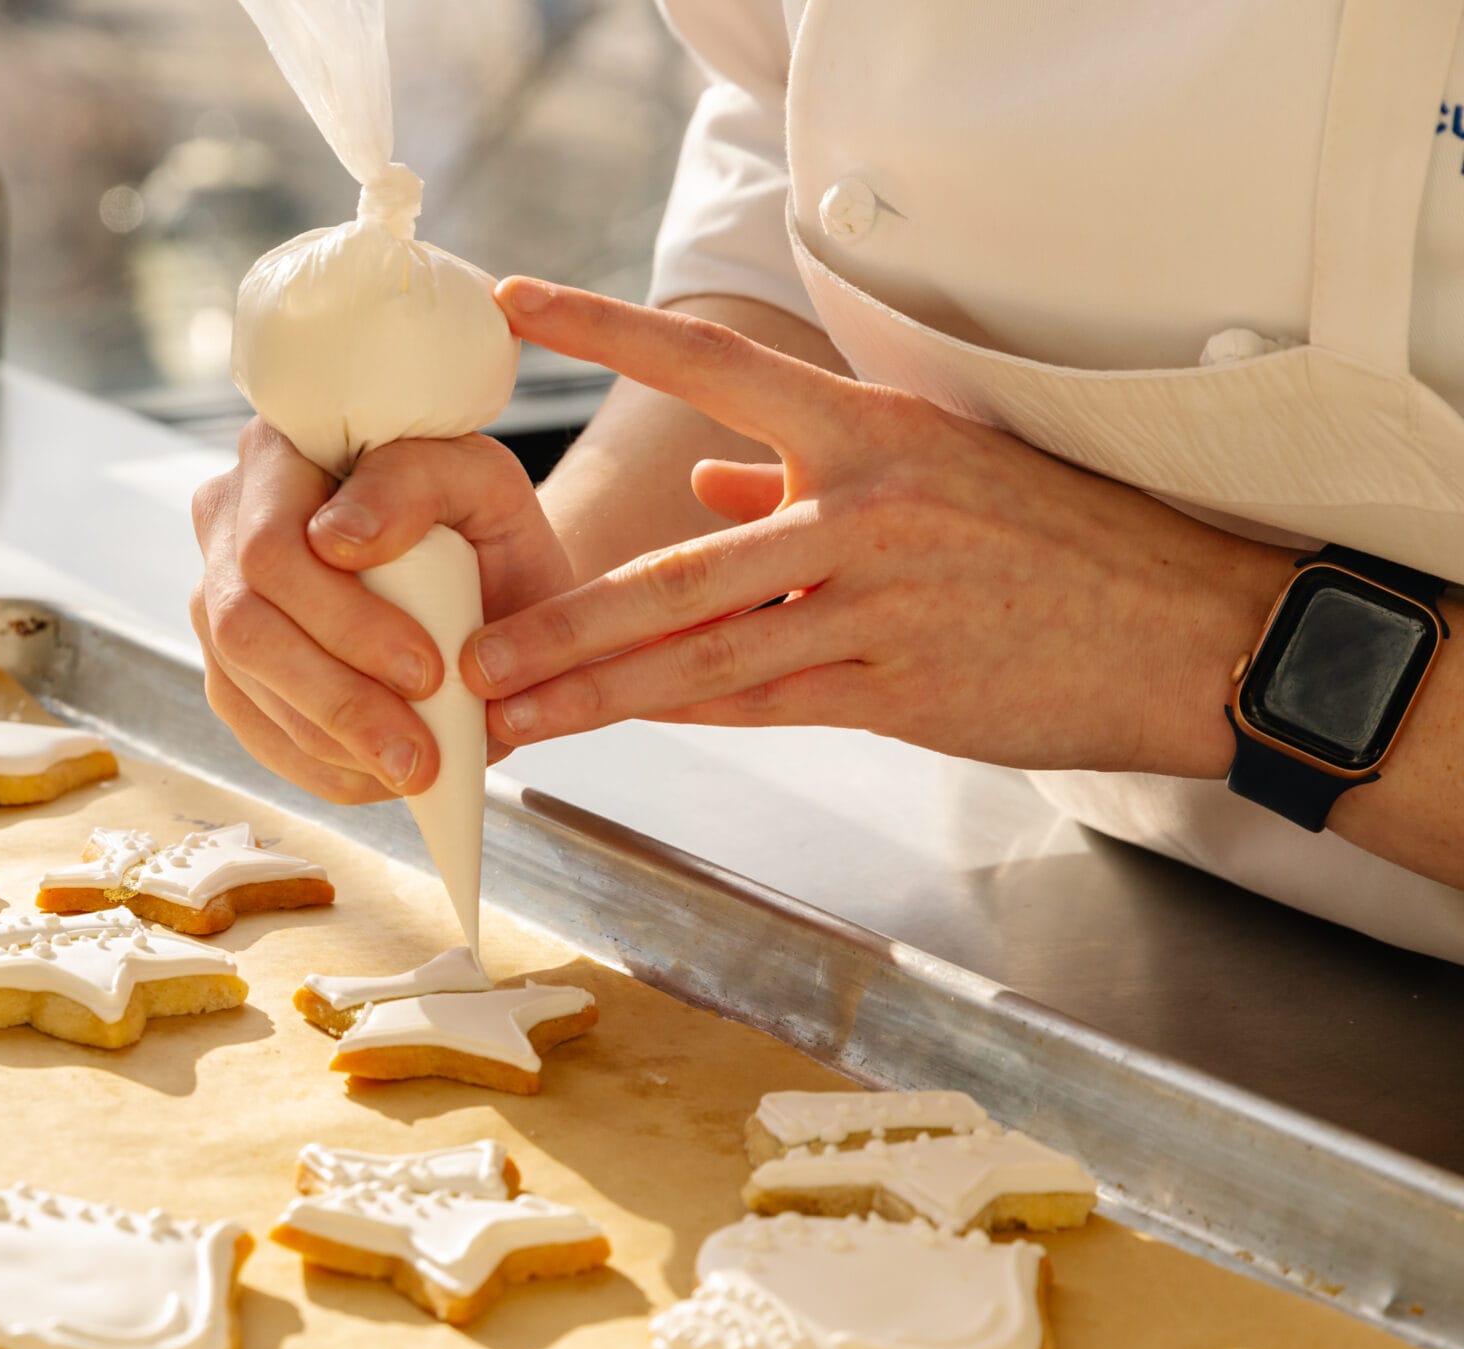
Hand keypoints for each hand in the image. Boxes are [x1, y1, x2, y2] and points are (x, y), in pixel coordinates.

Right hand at [191, 419, 575, 803]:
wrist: (484, 570)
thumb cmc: (478, 518)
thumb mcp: (478, 479)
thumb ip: (413, 485)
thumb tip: (335, 539)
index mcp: (278, 457)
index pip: (272, 547)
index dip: (341, 621)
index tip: (427, 669)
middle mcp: (228, 523)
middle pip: (244, 627)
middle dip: (336, 701)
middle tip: (419, 754)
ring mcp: (216, 597)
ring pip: (242, 685)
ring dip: (332, 744)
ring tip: (414, 771)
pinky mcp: (229, 665)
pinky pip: (253, 729)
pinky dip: (320, 767)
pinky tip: (379, 777)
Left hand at [464, 279, 1297, 776]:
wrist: (1190, 632)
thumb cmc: (1059, 545)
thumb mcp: (939, 471)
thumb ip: (803, 481)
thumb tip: (705, 487)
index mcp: (873, 431)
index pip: (716, 362)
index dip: (608, 328)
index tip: (516, 303)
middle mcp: (869, 511)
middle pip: (678, 569)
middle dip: (565, 622)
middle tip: (475, 652)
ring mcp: (883, 608)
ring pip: (705, 658)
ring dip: (597, 693)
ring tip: (512, 715)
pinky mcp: (903, 694)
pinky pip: (766, 705)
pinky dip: (686, 716)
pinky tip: (616, 727)